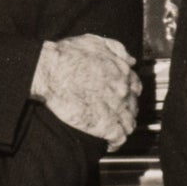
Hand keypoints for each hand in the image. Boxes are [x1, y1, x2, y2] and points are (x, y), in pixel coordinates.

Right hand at [32, 34, 139, 150]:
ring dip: (124, 128)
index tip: (122, 98)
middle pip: (133, 106)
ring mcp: (115, 108)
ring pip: (129, 123)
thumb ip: (116, 49)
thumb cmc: (67, 55)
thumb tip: (130, 60)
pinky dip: (117, 142)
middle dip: (126, 111)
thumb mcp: (94, 41)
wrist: (51, 70)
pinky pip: (119, 138)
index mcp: (122, 72)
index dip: (129, 94)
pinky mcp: (104, 124)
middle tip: (116, 115)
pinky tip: (111, 144)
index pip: (135, 88)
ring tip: (115, 132)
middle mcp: (123, 91)